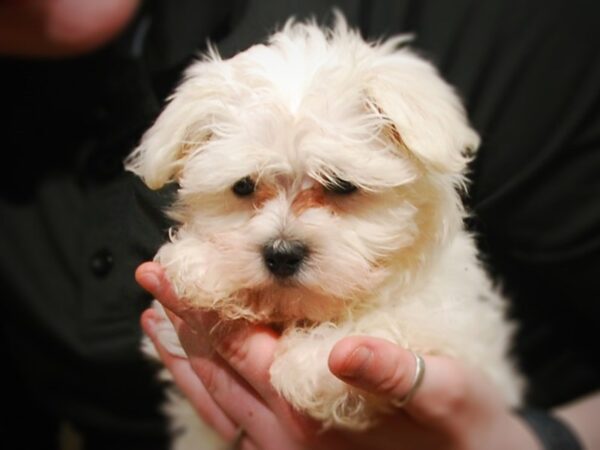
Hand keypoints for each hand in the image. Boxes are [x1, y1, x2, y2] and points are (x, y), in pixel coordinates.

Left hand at [136, 261, 539, 449]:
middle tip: (151, 283)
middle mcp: (288, 437)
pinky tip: (198, 370)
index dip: (203, 311)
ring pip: (217, 398)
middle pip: (219, 370)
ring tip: (156, 323)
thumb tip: (345, 351)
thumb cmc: (465, 432)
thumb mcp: (445, 396)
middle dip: (181, 323)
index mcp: (315, 415)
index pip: (242, 351)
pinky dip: (208, 387)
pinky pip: (232, 418)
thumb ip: (395, 375)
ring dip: (184, 356)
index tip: (171, 277)